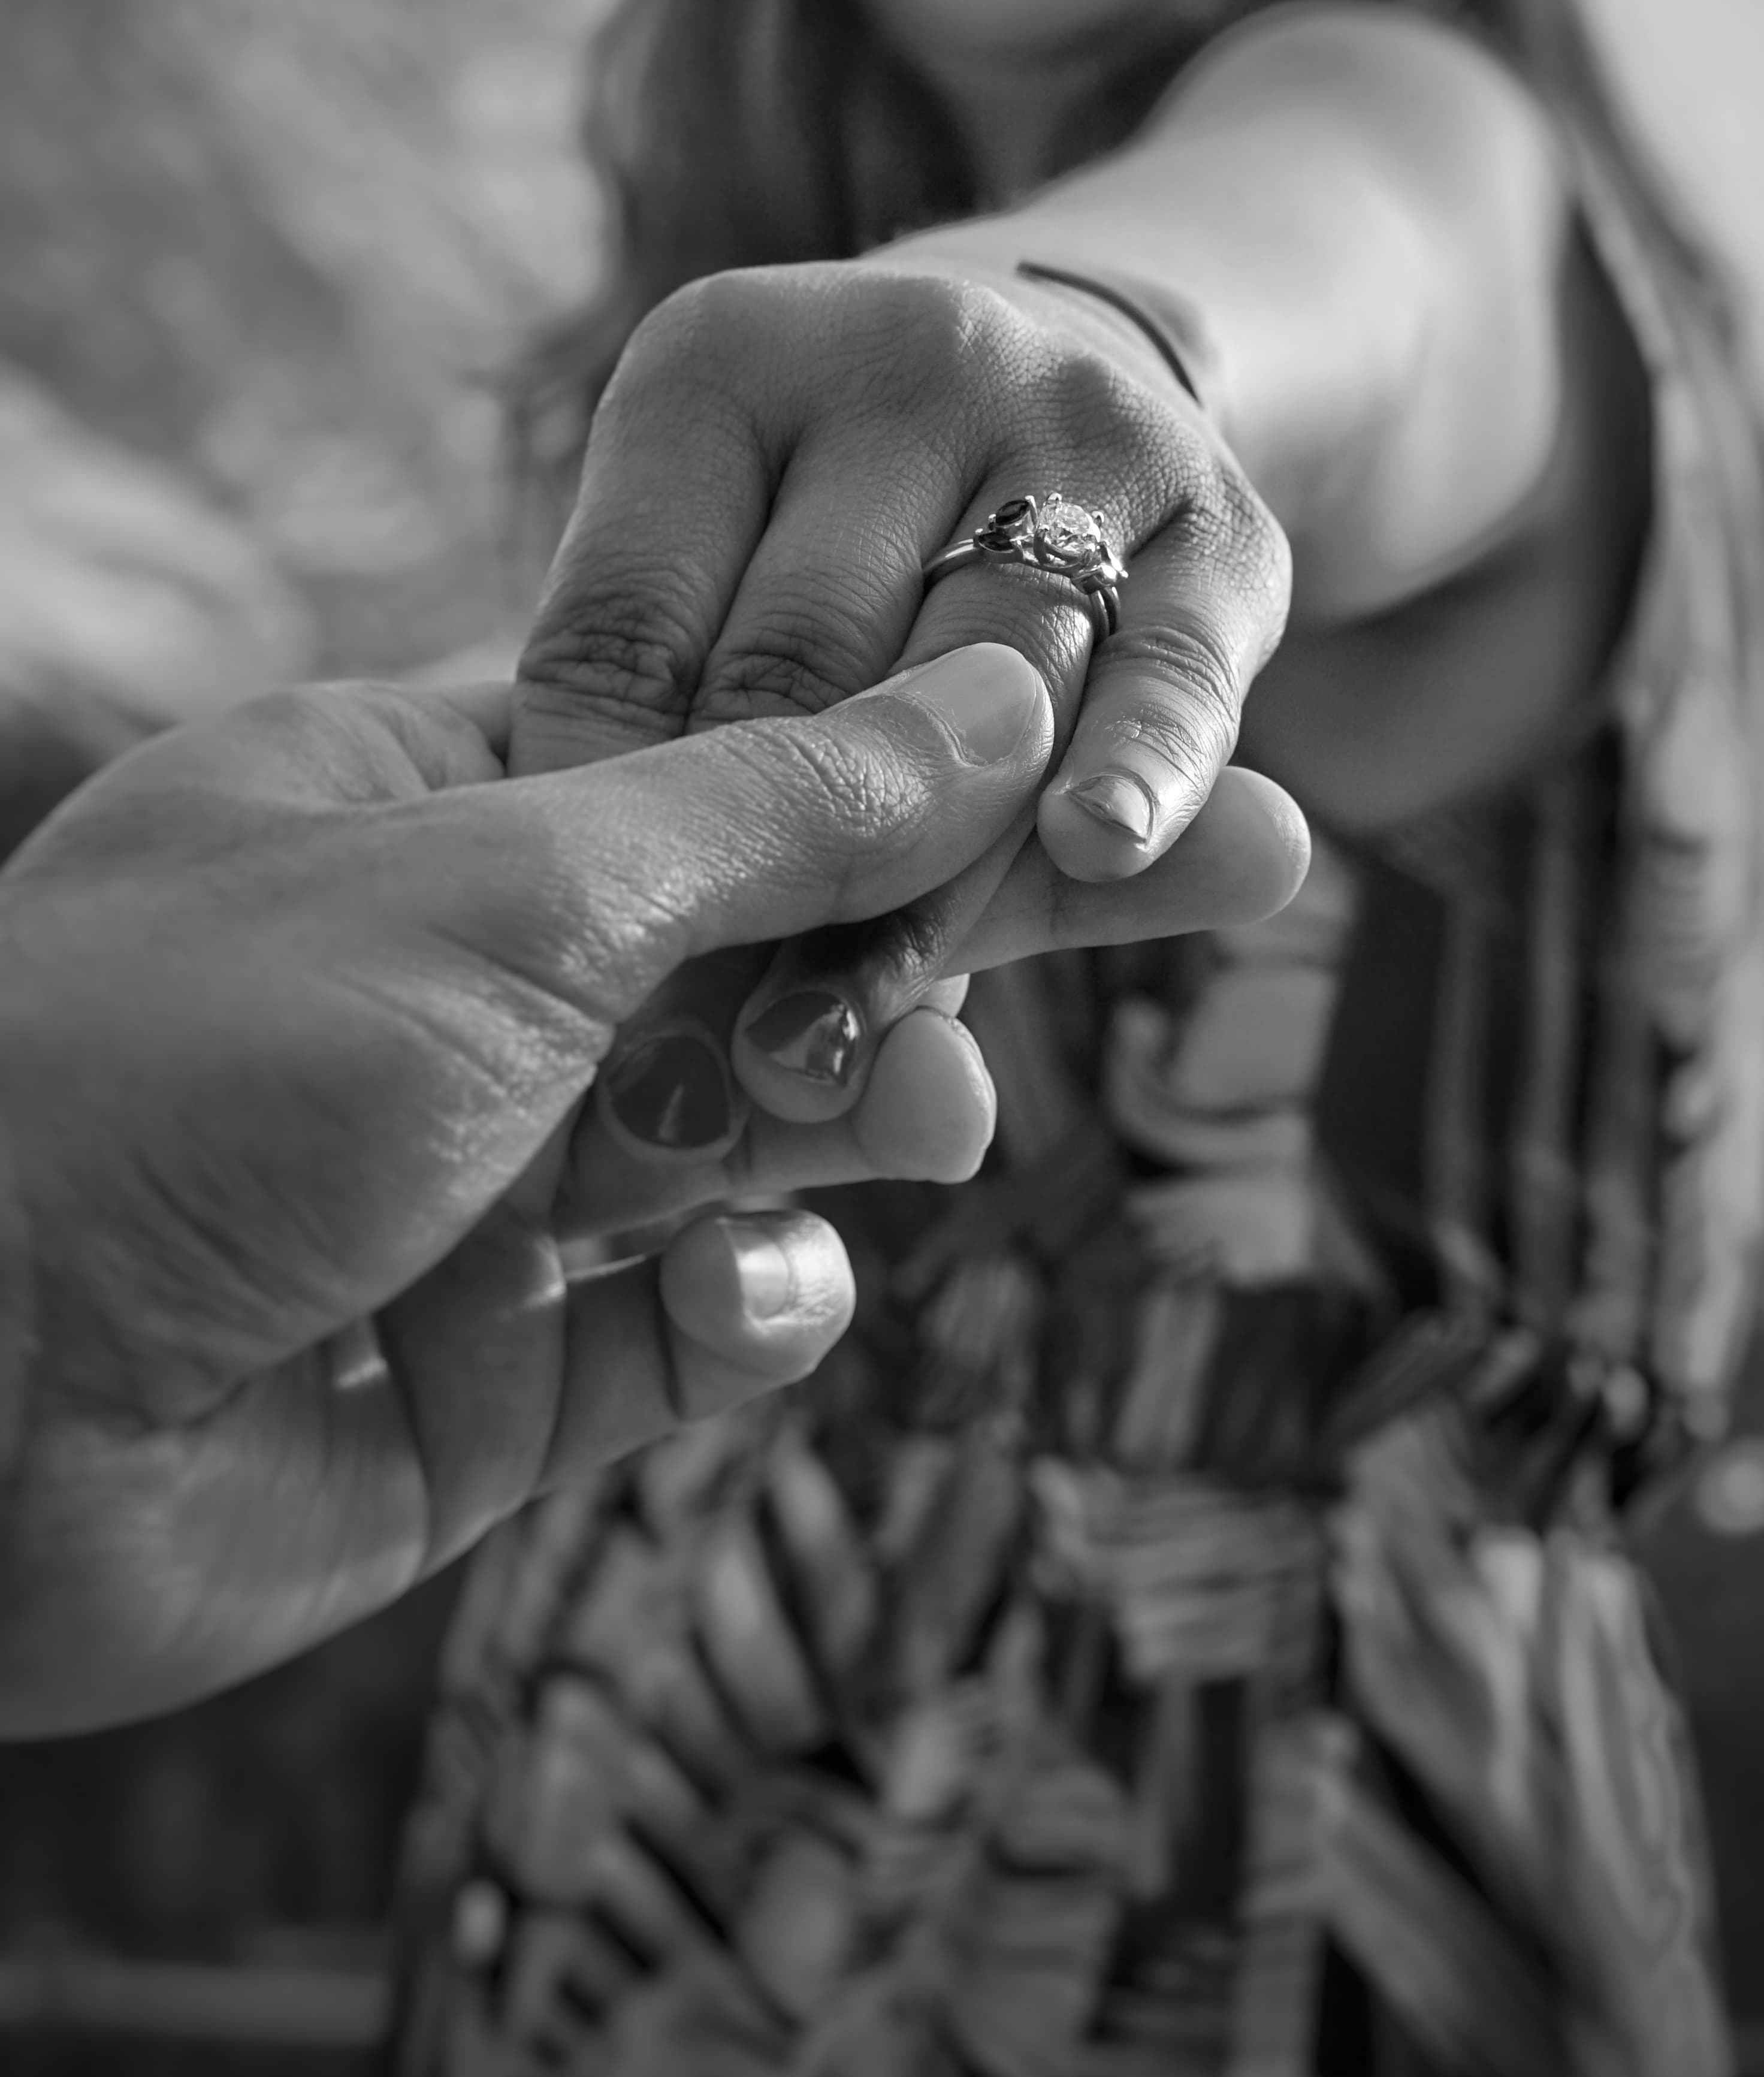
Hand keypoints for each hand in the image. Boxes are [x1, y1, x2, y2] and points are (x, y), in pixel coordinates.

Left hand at [0, 653, 1304, 1732]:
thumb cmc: (190, 1060)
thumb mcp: (513, 880)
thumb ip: (779, 811)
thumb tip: (1003, 692)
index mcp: (436, 797)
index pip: (757, 749)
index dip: (955, 742)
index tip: (1147, 724)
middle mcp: (462, 981)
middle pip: (795, 933)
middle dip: (999, 917)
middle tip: (1261, 871)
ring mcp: (474, 1185)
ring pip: (758, 1135)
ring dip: (867, 1117)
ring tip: (942, 1126)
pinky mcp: (481, 1384)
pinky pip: (682, 1330)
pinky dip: (749, 1305)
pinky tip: (768, 1288)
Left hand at [512, 261, 1292, 1083]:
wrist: (1049, 435)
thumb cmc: (804, 572)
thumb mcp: (685, 580)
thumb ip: (638, 721)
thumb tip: (665, 944)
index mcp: (714, 369)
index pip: (628, 626)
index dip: (599, 813)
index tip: (581, 973)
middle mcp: (899, 354)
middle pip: (804, 667)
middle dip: (755, 872)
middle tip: (715, 1042)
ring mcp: (1078, 422)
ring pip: (985, 685)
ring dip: (925, 880)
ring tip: (860, 1013)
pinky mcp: (1225, 524)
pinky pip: (1169, 672)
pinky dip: (1136, 769)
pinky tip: (1101, 851)